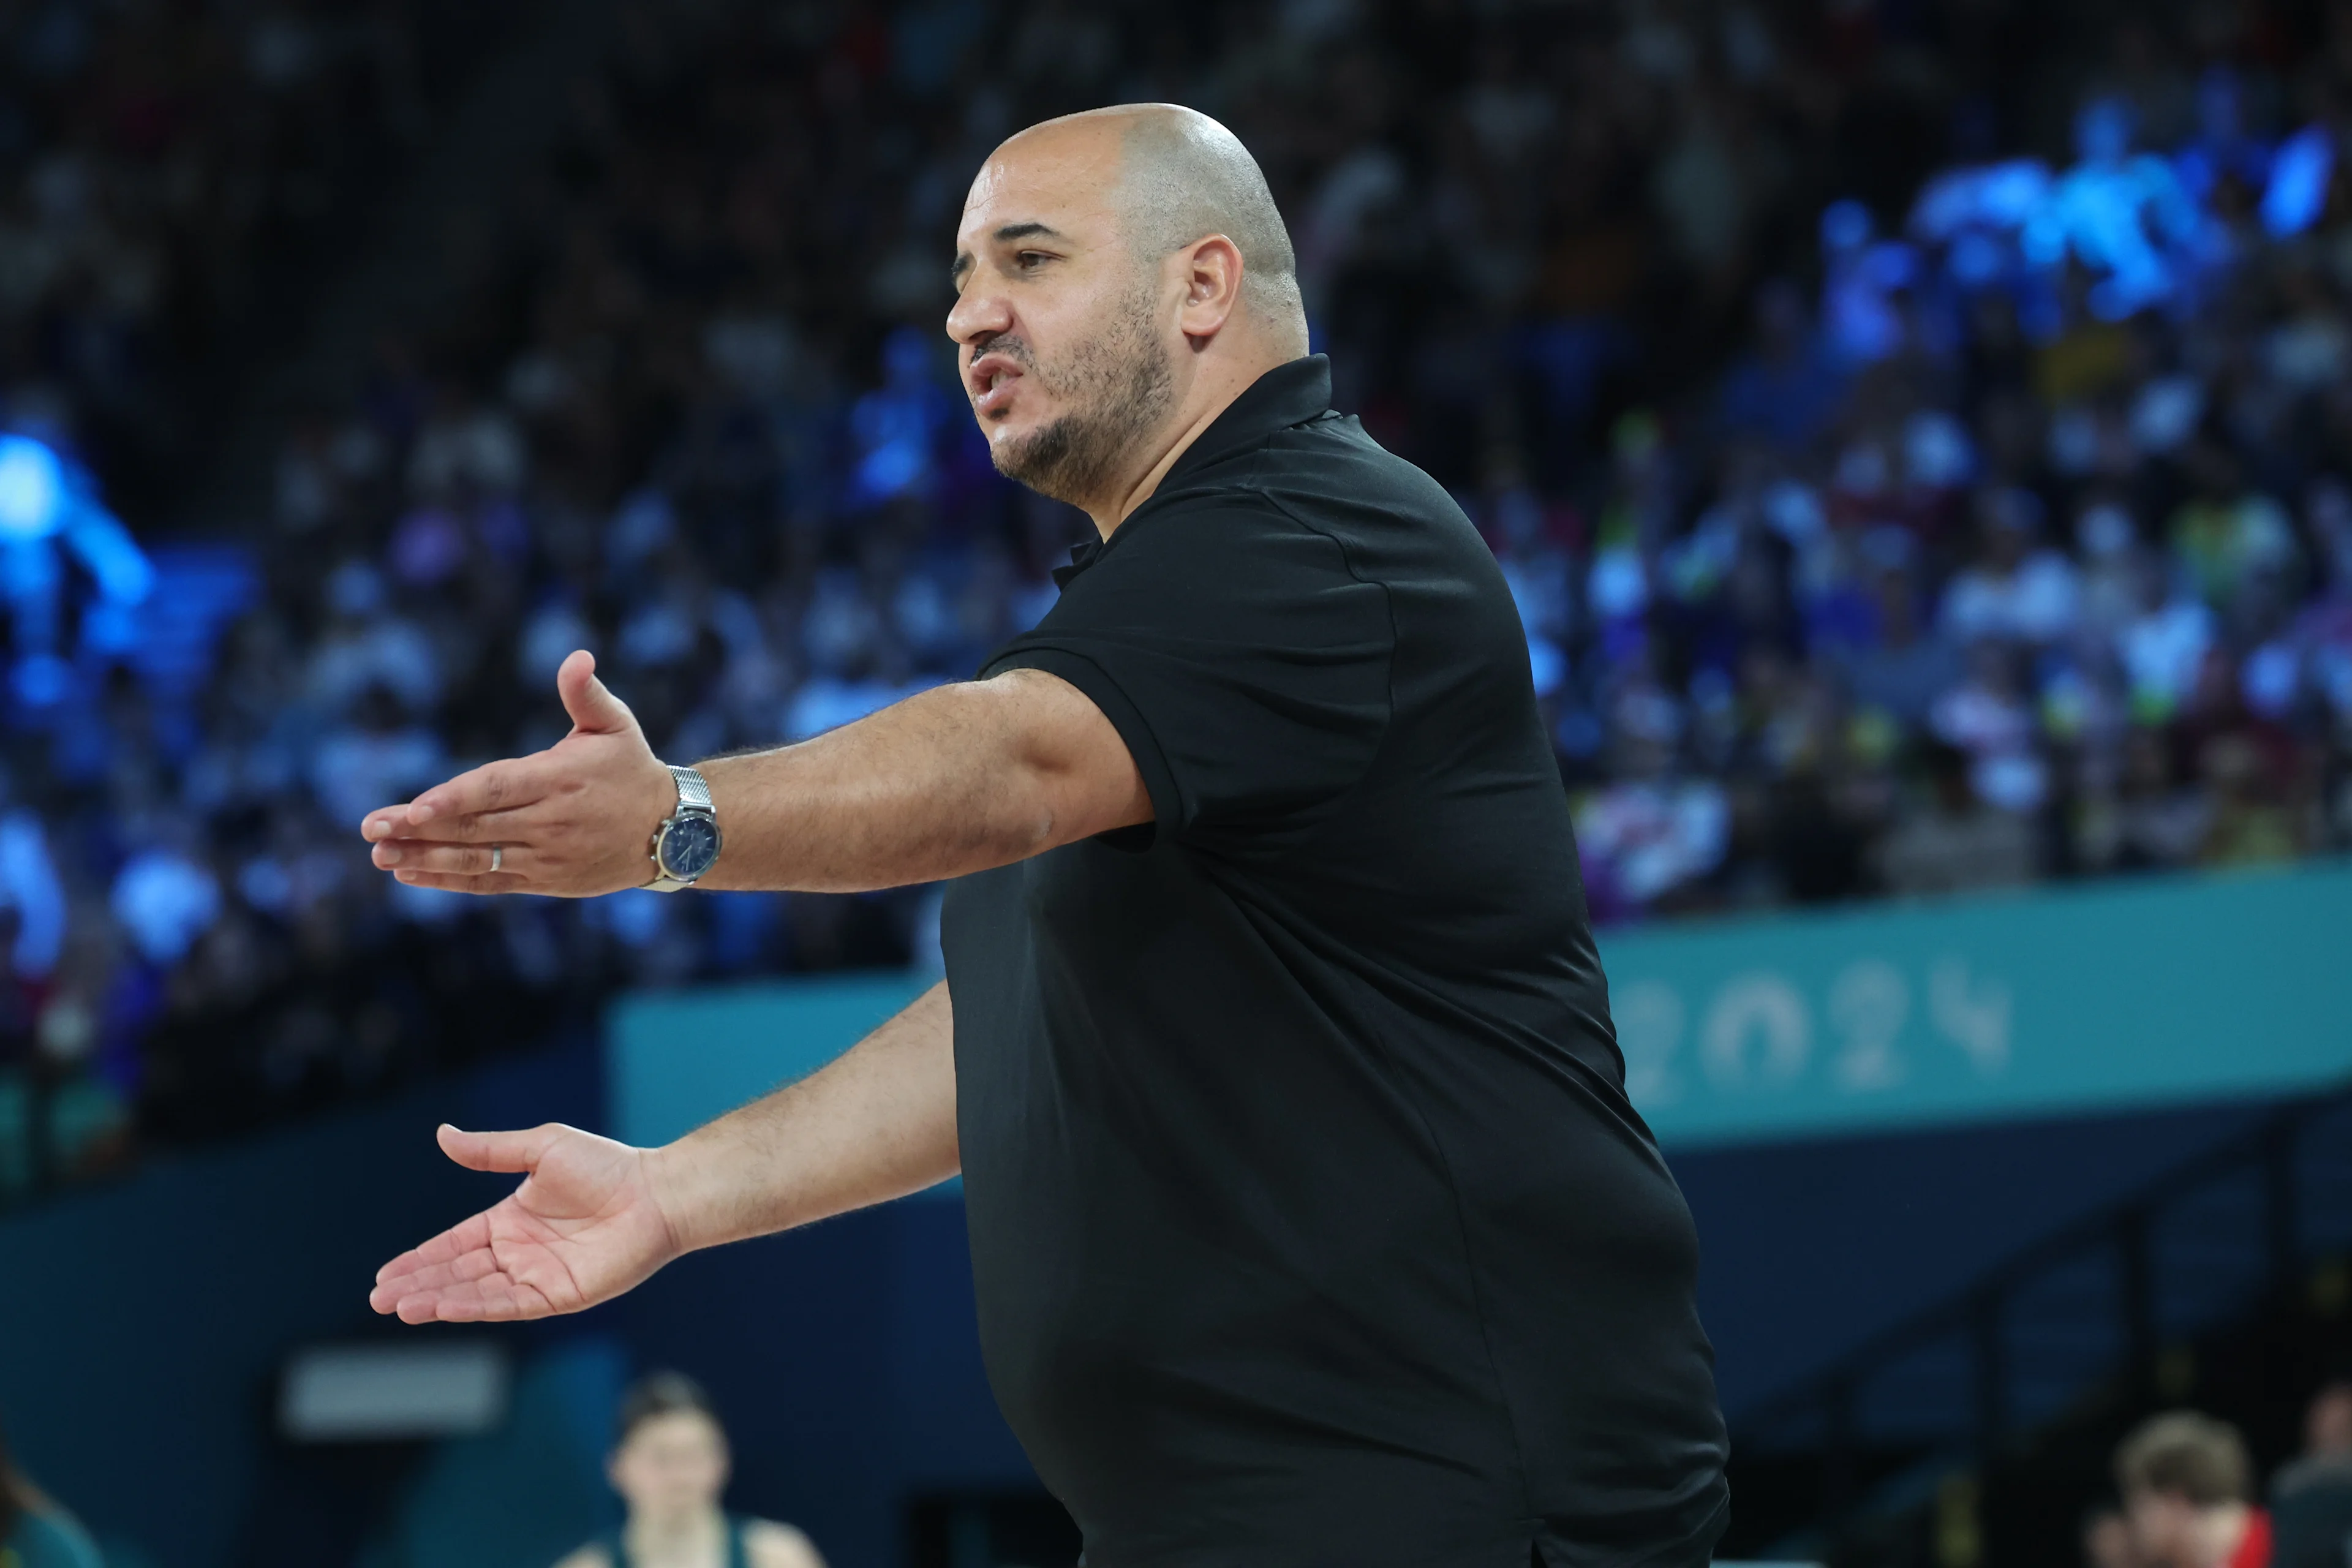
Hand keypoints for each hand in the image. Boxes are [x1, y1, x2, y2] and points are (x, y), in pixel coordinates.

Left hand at [361, 649, 673, 895]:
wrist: (671, 831)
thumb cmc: (632, 768)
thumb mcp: (616, 725)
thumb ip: (586, 694)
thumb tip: (577, 657)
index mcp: (560, 779)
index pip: (496, 789)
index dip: (453, 800)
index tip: (412, 808)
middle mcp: (551, 821)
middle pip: (476, 828)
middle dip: (419, 829)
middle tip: (370, 828)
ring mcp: (547, 856)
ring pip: (477, 859)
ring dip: (425, 859)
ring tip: (381, 855)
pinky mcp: (545, 880)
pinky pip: (490, 881)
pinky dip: (449, 880)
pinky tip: (412, 873)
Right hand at [370, 1123, 685, 1322]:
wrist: (656, 1192)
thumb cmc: (606, 1166)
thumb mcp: (540, 1149)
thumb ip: (490, 1150)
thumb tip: (443, 1134)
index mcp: (511, 1220)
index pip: (454, 1245)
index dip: (420, 1259)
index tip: (385, 1275)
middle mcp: (519, 1252)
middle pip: (457, 1273)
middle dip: (418, 1285)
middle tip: (379, 1299)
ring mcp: (538, 1276)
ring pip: (476, 1293)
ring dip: (438, 1300)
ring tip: (400, 1307)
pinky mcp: (559, 1296)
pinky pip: (509, 1304)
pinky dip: (475, 1307)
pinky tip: (445, 1308)